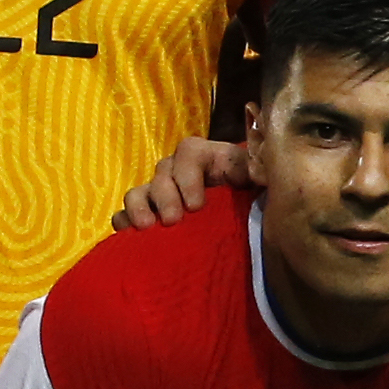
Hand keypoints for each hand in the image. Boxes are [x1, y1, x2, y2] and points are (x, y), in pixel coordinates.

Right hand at [110, 135, 254, 232]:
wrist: (251, 231)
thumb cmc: (258, 204)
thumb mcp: (265, 185)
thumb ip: (263, 172)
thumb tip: (257, 169)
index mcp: (211, 159)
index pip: (190, 151)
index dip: (188, 174)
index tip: (196, 205)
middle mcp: (181, 173)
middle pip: (163, 172)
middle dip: (166, 196)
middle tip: (174, 220)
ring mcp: (161, 195)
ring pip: (139, 191)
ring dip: (139, 207)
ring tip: (147, 227)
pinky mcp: (150, 217)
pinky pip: (125, 215)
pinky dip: (123, 223)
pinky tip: (129, 237)